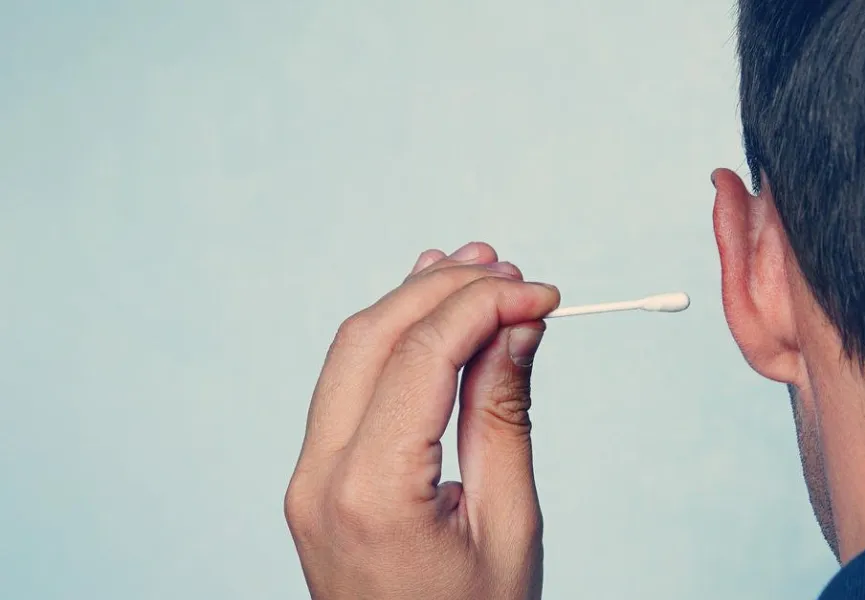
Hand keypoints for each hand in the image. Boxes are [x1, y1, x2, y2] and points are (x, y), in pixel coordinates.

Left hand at [284, 242, 559, 599]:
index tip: (544, 294)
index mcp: (371, 493)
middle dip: (443, 289)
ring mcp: (307, 478)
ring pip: (349, 352)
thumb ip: (504, 416)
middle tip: (510, 266)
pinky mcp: (314, 480)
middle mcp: (320, 477)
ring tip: (477, 270)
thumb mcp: (508, 524)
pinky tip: (429, 316)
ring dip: (412, 303)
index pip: (421, 357)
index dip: (486, 306)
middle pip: (371, 337)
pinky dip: (391, 342)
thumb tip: (519, 327)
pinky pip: (346, 387)